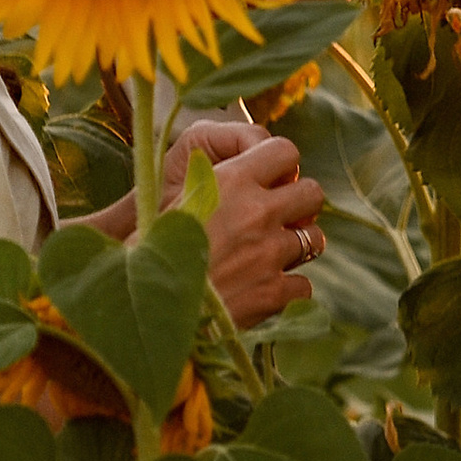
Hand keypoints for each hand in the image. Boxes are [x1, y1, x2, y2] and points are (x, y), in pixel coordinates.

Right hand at [79, 117, 327, 327]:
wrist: (147, 309)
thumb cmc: (146, 253)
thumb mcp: (168, 202)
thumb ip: (203, 182)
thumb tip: (221, 171)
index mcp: (229, 180)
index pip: (285, 150)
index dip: (282, 165)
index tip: (272, 180)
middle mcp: (257, 212)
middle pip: (312, 192)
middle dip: (299, 204)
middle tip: (279, 218)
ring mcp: (269, 254)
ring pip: (314, 239)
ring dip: (297, 246)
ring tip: (272, 255)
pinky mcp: (273, 295)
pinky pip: (304, 285)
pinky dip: (289, 290)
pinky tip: (265, 291)